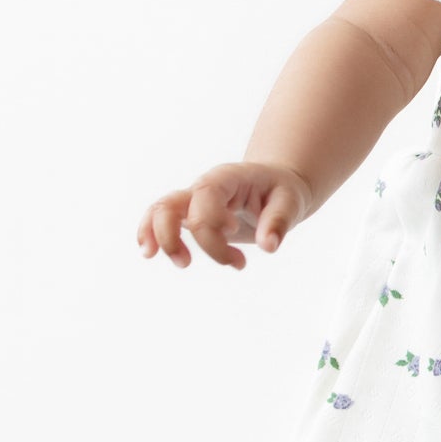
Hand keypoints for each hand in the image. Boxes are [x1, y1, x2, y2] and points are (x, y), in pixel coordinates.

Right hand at [136, 161, 313, 270]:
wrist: (275, 185)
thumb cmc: (282, 192)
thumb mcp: (291, 201)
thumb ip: (279, 221)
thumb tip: (268, 246)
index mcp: (227, 178)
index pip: (204, 197)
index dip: (211, 221)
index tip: (234, 230)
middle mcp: (203, 186)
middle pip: (171, 205)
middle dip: (176, 238)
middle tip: (204, 262)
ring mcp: (193, 200)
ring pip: (160, 211)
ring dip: (160, 238)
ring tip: (182, 263)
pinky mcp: (190, 215)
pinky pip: (160, 220)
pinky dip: (150, 235)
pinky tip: (149, 253)